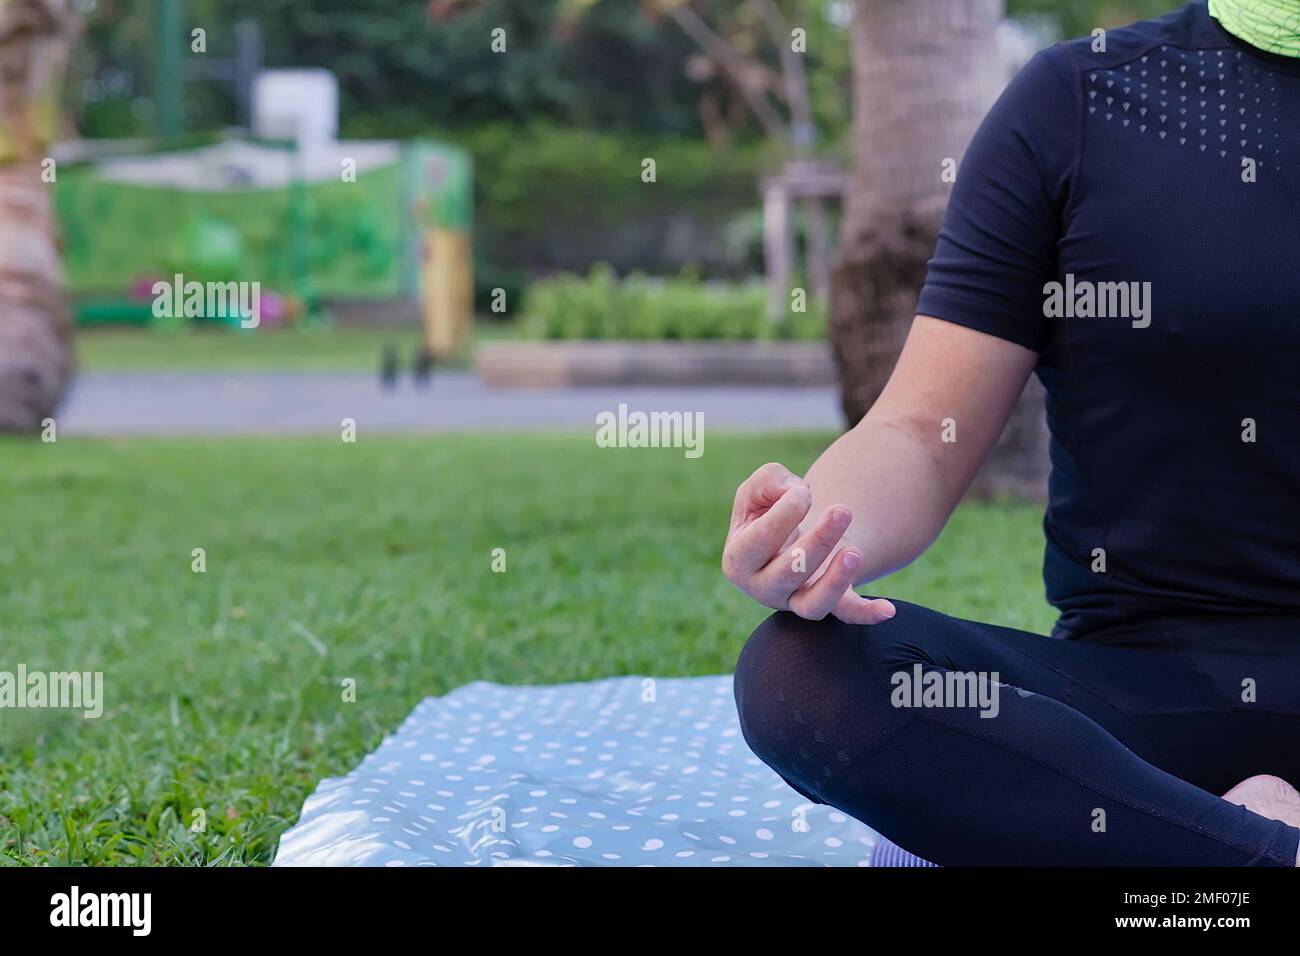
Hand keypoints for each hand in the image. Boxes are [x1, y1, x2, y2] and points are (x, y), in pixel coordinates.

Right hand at [721, 462, 896, 624]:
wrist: (795, 532)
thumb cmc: (773, 508)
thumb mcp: (760, 487)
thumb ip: (768, 480)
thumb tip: (794, 493)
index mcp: (738, 560)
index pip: (756, 544)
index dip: (782, 516)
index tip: (803, 492)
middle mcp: (764, 588)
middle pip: (788, 574)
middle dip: (817, 542)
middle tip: (841, 510)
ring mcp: (795, 601)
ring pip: (813, 605)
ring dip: (835, 580)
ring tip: (854, 552)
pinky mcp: (829, 604)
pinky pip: (846, 615)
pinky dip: (867, 614)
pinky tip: (888, 609)